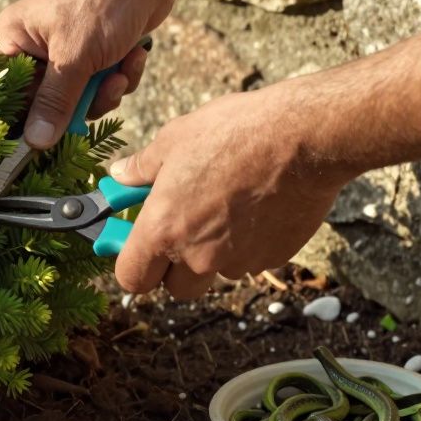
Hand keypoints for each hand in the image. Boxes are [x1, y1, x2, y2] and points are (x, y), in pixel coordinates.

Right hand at [0, 0, 176, 148]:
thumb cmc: (103, 3)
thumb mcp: (74, 58)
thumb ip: (54, 103)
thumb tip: (34, 143)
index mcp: (14, 37)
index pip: (7, 89)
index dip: (26, 114)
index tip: (45, 135)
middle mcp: (35, 43)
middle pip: (46, 100)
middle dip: (81, 100)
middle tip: (102, 89)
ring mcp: (66, 48)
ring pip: (78, 96)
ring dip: (105, 90)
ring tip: (120, 70)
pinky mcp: (94, 51)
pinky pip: (99, 84)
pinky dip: (120, 76)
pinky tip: (134, 55)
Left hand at [106, 87, 354, 299]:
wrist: (302, 137)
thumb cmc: (232, 133)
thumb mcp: (173, 140)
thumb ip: (141, 168)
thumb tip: (119, 176)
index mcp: (163, 230)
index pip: (132, 279)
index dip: (133, 266)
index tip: (138, 246)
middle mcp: (197, 256)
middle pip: (176, 287)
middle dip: (175, 265)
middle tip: (183, 227)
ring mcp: (238, 261)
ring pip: (215, 272)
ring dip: (214, 253)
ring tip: (226, 206)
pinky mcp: (273, 257)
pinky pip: (250, 260)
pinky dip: (247, 243)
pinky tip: (255, 206)